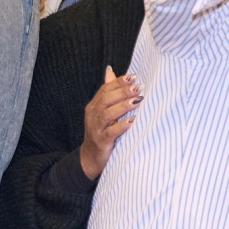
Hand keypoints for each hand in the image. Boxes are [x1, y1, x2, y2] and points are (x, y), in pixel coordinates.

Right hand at [78, 66, 139, 180]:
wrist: (90, 157)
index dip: (118, 82)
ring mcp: (96, 129)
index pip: (105, 90)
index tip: (134, 76)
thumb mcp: (103, 111)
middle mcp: (93, 115)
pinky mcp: (101, 142)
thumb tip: (110, 70)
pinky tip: (132, 121)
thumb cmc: (101, 131)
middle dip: (123, 92)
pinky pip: (110, 133)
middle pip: (106, 100)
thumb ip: (108, 92)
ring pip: (108, 115)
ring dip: (123, 106)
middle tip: (139, 86)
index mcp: (94, 106)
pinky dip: (121, 126)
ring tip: (137, 100)